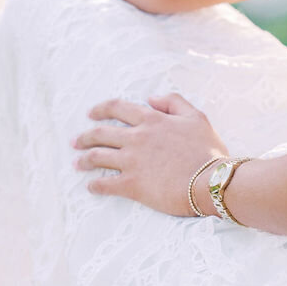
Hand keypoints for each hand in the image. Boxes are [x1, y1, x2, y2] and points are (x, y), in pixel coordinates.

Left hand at [72, 92, 228, 215]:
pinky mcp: (132, 185)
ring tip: (77, 163)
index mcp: (151, 120)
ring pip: (98, 157)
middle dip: (84, 137)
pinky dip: (95, 186)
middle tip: (76, 141)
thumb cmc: (208, 150)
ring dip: (84, 159)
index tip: (91, 114)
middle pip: (101, 134)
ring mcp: (132, 162)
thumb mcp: (196, 117)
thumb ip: (174, 102)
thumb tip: (151, 98)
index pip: (117, 108)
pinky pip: (106, 184)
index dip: (100, 109)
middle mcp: (137, 138)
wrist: (210, 181)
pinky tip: (91, 187)